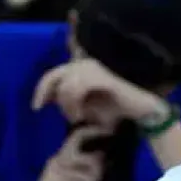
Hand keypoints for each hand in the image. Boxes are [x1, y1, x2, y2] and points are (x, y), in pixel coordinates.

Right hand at [13, 126, 112, 180]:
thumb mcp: (72, 179)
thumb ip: (86, 169)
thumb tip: (104, 159)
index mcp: (61, 156)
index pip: (77, 136)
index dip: (93, 131)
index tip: (107, 131)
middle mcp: (58, 159)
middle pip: (90, 158)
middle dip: (98, 170)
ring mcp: (56, 170)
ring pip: (88, 177)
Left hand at [32, 59, 163, 123]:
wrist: (143, 113)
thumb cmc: (117, 110)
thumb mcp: (88, 106)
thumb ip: (69, 99)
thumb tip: (50, 98)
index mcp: (84, 67)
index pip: (56, 72)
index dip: (42, 87)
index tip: (37, 107)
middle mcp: (88, 62)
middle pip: (55, 74)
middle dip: (45, 92)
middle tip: (41, 110)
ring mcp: (96, 66)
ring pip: (66, 83)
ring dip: (65, 104)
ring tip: (74, 118)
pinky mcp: (102, 74)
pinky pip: (77, 87)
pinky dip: (74, 103)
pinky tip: (80, 116)